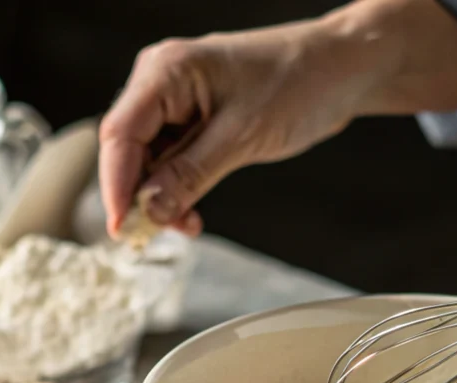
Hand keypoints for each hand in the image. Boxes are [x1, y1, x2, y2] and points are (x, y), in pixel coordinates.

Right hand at [98, 0, 456, 237]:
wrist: (341, 70)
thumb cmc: (299, 83)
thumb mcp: (243, 136)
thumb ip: (191, 174)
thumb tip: (149, 210)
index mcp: (166, 72)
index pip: (120, 134)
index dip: (115, 185)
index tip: (120, 229)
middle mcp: (163, 83)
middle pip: (128, 150)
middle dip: (139, 196)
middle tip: (153, 238)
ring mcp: (178, 103)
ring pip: (149, 162)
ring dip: (161, 199)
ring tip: (187, 226)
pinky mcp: (196, 121)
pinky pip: (172, 162)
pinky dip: (178, 190)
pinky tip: (191, 214)